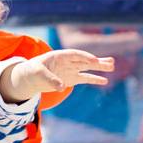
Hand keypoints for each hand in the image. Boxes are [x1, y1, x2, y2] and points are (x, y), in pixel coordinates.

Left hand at [0, 50, 114, 101]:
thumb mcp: (38, 74)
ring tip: (112, 67)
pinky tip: (104, 81)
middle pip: (84, 60)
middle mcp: (67, 62)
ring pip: (87, 67)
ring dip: (99, 67)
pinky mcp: (71, 79)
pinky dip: (94, 79)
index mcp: (59, 56)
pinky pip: (84, 78)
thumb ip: (50, 79)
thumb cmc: (32, 71)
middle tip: (111, 62)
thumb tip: (61, 87)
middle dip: (97, 61)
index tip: (94, 60)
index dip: (84, 57)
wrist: (30, 77)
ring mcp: (70, 70)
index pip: (74, 54)